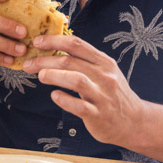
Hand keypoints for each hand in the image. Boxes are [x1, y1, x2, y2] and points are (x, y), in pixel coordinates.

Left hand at [22, 34, 144, 147]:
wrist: (134, 122)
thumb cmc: (113, 94)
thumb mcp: (104, 72)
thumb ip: (84, 61)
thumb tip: (54, 50)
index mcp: (104, 62)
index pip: (76, 44)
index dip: (54, 41)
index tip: (36, 42)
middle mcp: (104, 76)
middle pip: (70, 61)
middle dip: (45, 60)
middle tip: (28, 64)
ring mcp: (102, 95)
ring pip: (76, 80)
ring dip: (54, 76)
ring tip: (40, 76)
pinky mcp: (98, 115)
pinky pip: (79, 106)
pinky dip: (64, 100)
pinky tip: (54, 95)